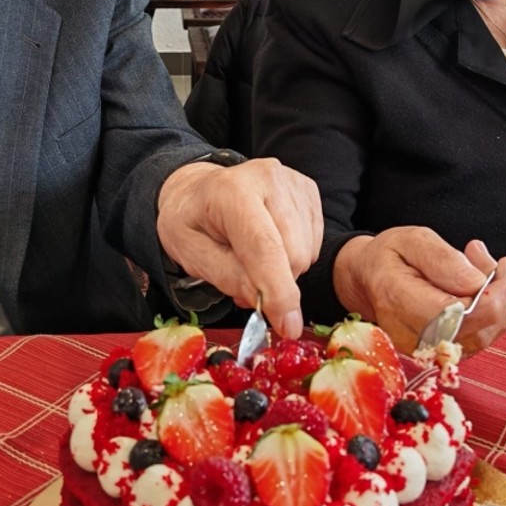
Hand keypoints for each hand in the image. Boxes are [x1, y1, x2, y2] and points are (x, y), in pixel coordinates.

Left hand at [156, 158, 322, 339]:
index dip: (278, 292)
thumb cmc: (191, 222)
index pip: (264, 247)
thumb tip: (265, 301)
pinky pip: (314, 242)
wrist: (197, 190)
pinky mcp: (307, 190)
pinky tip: (271, 247)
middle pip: (293, 253)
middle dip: (274, 284)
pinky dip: (295, 256)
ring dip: (284, 271)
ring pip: (307, 251)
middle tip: (245, 283)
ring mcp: (291, 181)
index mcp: (230, 191)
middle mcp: (267, 178)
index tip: (288, 327)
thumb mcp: (192, 255)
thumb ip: (228, 278)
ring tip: (252, 262)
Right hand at [332, 228, 505, 354]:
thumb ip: (442, 258)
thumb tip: (476, 283)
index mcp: (398, 300)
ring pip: (483, 337)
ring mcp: (425, 351)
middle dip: (501, 294)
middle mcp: (411, 335)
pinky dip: (490, 313)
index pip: (456, 315)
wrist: (368, 281)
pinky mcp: (438, 354)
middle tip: (496, 260)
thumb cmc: (389, 258)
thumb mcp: (411, 240)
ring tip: (483, 267)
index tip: (502, 264)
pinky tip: (480, 288)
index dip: (491, 296)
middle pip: (476, 330)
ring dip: (498, 302)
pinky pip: (479, 339)